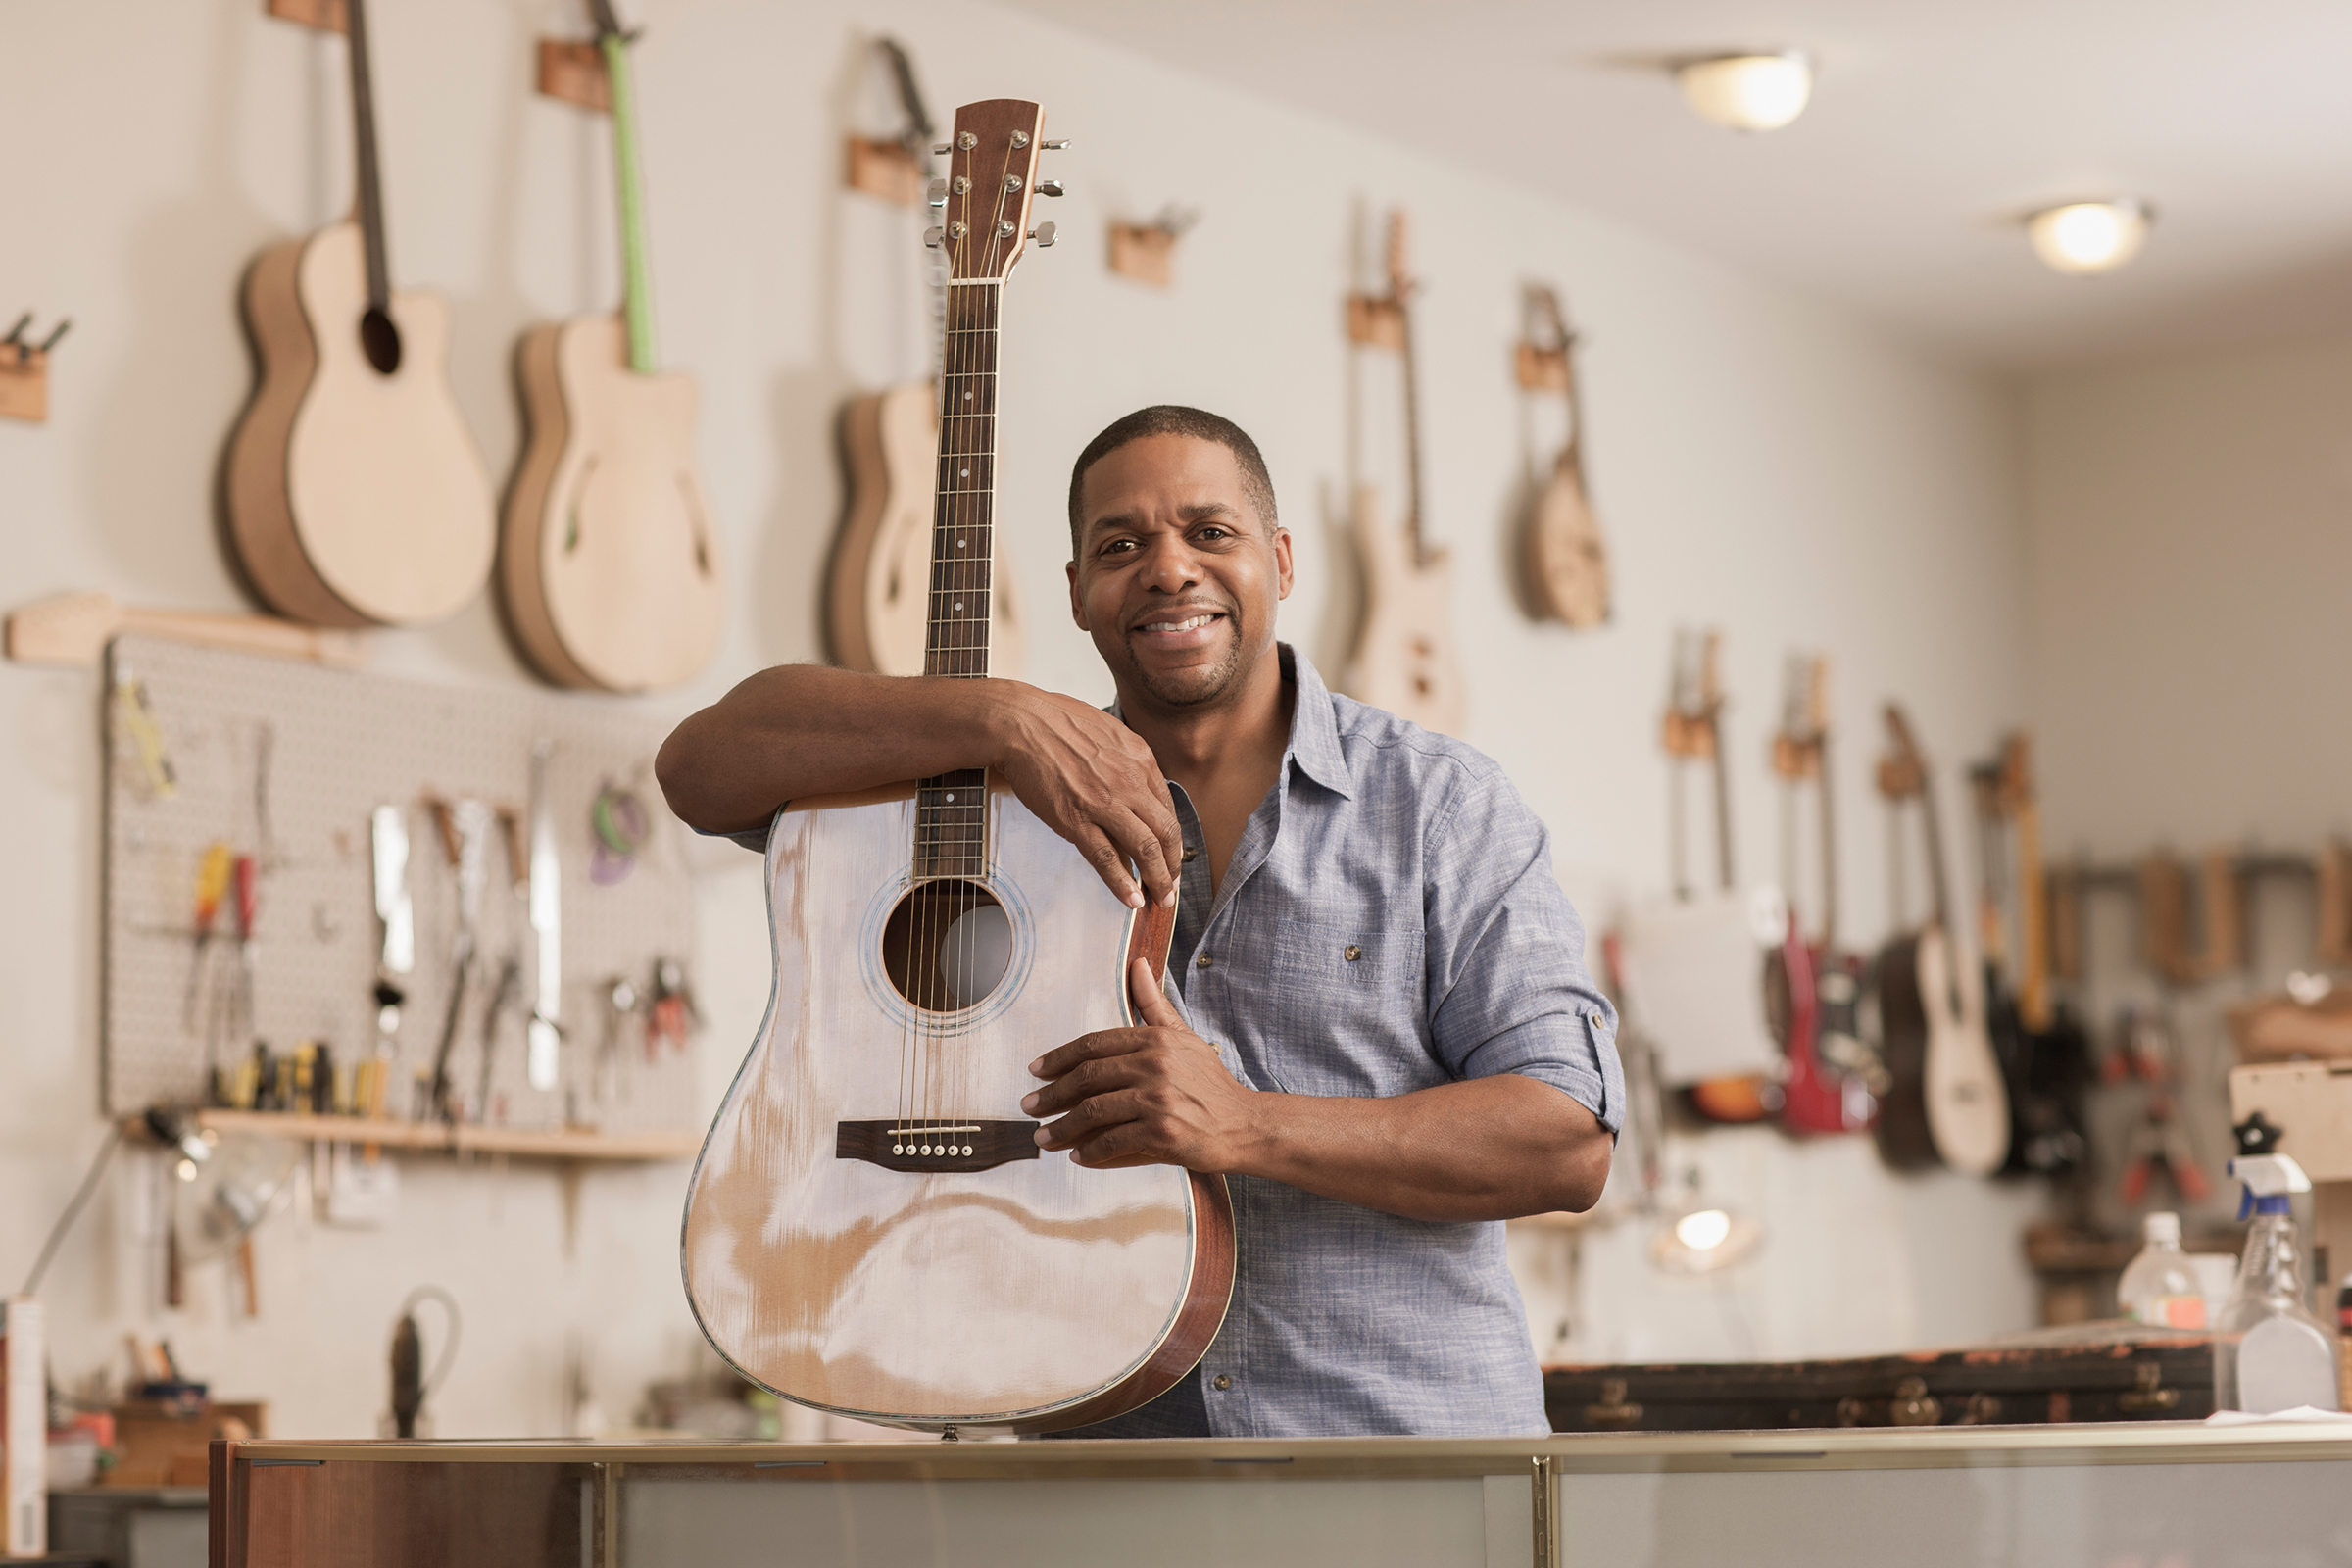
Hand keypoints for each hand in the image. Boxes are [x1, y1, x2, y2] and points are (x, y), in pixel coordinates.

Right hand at [987, 685, 1182, 908]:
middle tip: (1171, 885)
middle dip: (1173, 865)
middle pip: (1166, 833)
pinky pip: (1108, 859)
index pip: (1168, 808)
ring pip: (1146, 849)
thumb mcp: (1109, 732)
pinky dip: (1123, 883)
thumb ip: (1127, 760)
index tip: (1171, 855)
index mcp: (1141, 760)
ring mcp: (1105, 803)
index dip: (1173, 839)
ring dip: (1157, 880)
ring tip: (1159, 899)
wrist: (1021, 724)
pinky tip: (1131, 899)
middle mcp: (1130, 783)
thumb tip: (1134, 785)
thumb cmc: (1057, 722)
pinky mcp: (1077, 821)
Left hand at [1021, 959, 1259, 1169]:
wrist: (1243, 1125)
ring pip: (1093, 1112)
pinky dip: (1089, 1151)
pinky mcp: (1162, 1133)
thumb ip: (1153, 1004)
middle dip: (1051, 1094)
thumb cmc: (1210, 1083)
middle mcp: (1155, 1065)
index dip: (1058, 1058)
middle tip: (1029, 1106)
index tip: (1036, 1071)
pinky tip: (1076, 1155)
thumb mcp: (1183, 1037)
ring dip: (1061, 1128)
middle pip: (1086, 1078)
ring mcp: (1158, 1099)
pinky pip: (1112, 1142)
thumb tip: (1138, 965)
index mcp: (1155, 1039)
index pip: (1093, 1044)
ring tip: (1043, 1137)